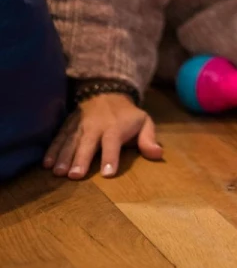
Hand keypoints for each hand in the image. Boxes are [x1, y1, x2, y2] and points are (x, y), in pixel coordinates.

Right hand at [43, 93, 162, 178]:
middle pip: (88, 143)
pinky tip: (47, 163)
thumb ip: (149, 139)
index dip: (111, 157)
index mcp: (116, 127)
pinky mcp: (69, 125)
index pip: (113, 143)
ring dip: (64, 157)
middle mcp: (96, 126)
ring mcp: (80, 126)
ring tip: (58, 173)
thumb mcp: (144, 122)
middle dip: (81, 159)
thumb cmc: (127, 115)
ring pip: (71, 142)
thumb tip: (158, 154)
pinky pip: (59, 137)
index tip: (108, 173)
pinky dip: (52, 149)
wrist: (107, 91)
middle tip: (75, 176)